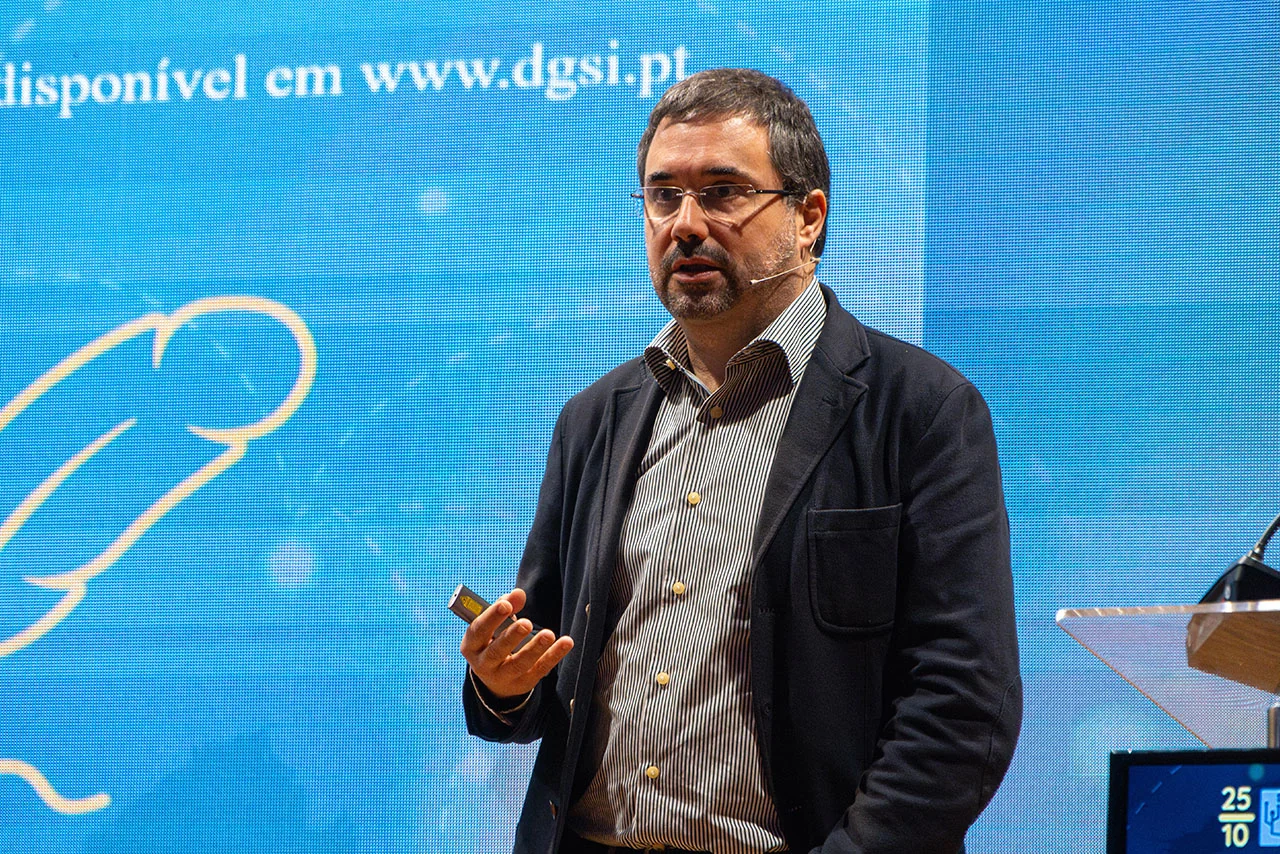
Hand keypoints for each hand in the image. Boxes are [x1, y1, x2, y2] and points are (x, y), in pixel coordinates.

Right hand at [459, 588, 573, 700]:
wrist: (495, 678)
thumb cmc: (493, 641)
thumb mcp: (494, 625)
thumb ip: (506, 606)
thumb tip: (518, 594)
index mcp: (471, 646)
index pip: (478, 630)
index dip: (491, 617)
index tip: (506, 604)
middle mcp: (484, 664)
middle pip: (497, 650)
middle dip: (512, 635)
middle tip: (526, 623)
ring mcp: (503, 676)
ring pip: (519, 664)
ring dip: (535, 648)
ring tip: (548, 634)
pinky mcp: (523, 682)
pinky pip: (539, 669)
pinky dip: (553, 656)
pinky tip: (566, 643)